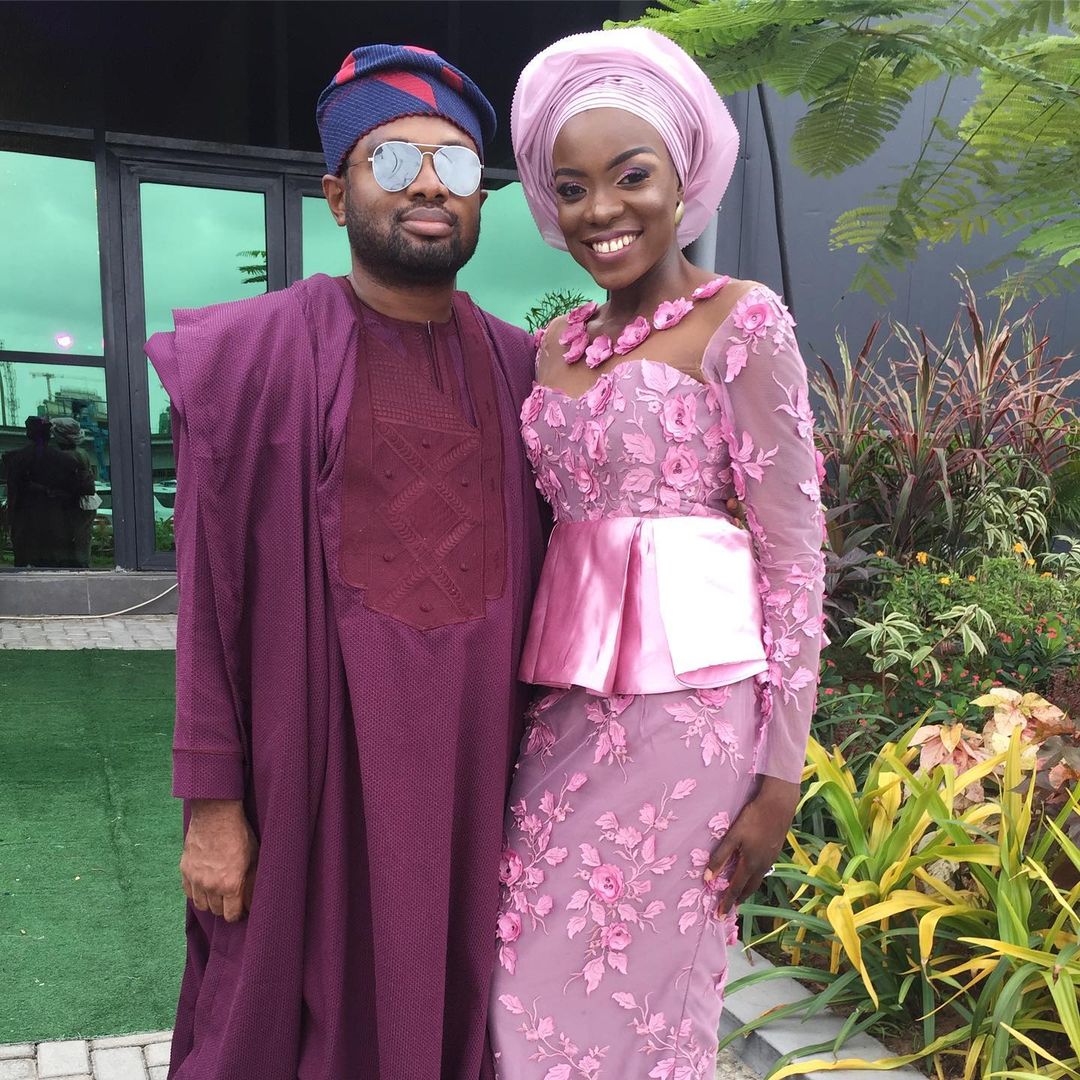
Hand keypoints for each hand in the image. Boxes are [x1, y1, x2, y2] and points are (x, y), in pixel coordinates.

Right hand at [180, 799, 257, 922]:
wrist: (216, 815)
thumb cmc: (239, 834)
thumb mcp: (253, 857)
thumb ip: (251, 880)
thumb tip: (252, 898)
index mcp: (230, 885)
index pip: (231, 915)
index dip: (238, 914)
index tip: (242, 909)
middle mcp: (210, 886)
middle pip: (215, 911)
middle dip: (225, 908)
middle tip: (232, 899)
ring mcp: (195, 879)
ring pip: (201, 905)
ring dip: (210, 902)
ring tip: (218, 893)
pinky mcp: (185, 870)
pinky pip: (189, 893)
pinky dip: (197, 893)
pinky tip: (205, 886)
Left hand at [704, 776, 799, 915]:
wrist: (778, 805)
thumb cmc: (753, 818)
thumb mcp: (733, 836)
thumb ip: (720, 856)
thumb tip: (708, 877)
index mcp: (750, 864)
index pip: (735, 889)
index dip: (726, 902)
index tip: (720, 916)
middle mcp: (762, 866)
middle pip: (749, 888)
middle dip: (739, 899)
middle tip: (730, 907)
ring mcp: (770, 859)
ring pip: (757, 880)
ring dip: (747, 889)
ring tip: (739, 893)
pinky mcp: (775, 851)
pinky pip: (762, 871)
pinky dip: (754, 877)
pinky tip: (751, 872)